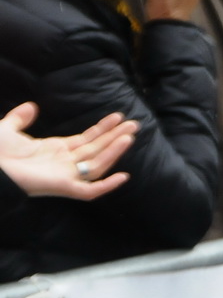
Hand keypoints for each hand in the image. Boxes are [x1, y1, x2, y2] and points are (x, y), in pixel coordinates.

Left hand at [0, 103, 135, 198]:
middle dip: (116, 137)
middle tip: (134, 125)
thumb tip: (32, 106)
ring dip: (114, 152)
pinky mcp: (63, 187)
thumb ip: (20, 118)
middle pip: (97, 150)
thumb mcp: (7, 129)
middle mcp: (64, 163)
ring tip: (129, 137)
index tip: (118, 116)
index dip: (103, 128)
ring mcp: (65, 176)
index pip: (87, 139)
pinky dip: (106, 186)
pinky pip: (89, 190)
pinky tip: (123, 176)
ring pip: (97, 164)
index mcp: (55, 150)